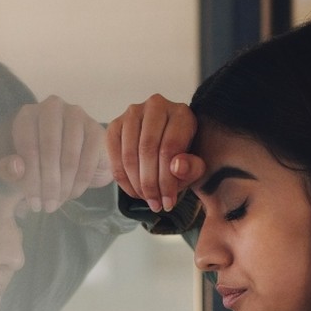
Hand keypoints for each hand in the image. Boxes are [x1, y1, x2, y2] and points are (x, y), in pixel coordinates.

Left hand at [0, 95, 111, 212]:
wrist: (77, 157)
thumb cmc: (41, 162)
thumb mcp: (19, 169)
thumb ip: (9, 169)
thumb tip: (16, 167)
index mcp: (27, 115)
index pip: (28, 147)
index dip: (30, 178)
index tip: (33, 202)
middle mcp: (51, 108)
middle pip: (49, 150)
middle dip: (48, 184)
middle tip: (47, 207)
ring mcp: (76, 115)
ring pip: (70, 156)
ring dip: (64, 185)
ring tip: (59, 203)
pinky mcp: (96, 128)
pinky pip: (89, 159)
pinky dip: (81, 181)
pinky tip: (73, 193)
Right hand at [107, 94, 205, 211]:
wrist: (165, 146)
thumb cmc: (184, 156)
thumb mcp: (195, 165)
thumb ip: (192, 168)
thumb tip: (176, 167)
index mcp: (181, 113)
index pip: (170, 147)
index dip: (167, 179)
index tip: (168, 203)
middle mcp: (156, 105)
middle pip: (147, 149)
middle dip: (150, 183)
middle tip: (155, 204)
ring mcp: (133, 112)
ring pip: (129, 153)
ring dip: (136, 182)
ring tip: (145, 199)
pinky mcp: (116, 124)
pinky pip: (114, 153)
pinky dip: (122, 177)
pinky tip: (133, 191)